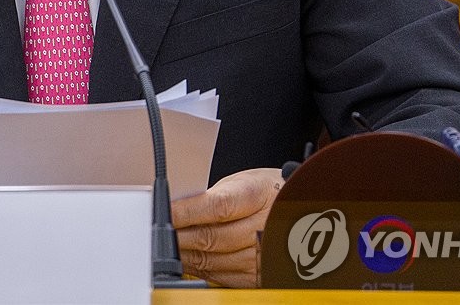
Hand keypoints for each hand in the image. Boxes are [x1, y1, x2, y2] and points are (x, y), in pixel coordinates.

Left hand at [171, 167, 283, 286]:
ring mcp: (263, 256)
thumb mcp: (244, 181)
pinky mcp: (258, 276)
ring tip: (171, 246)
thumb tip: (179, 208)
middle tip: (161, 233)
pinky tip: (190, 260)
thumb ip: (214, 195)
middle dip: (179, 236)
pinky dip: (201, 269)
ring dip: (186, 254)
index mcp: (259, 196)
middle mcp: (264, 228)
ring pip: (213, 260)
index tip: (165, 212)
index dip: (186, 212)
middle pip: (212, 237)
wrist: (298, 213)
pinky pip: (222, 277)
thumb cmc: (268, 193)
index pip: (217, 206)